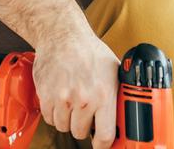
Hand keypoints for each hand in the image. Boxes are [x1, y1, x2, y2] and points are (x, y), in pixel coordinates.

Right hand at [33, 24, 119, 148]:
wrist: (62, 36)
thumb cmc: (89, 51)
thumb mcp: (114, 70)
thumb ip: (119, 93)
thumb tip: (127, 111)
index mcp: (103, 95)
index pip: (104, 135)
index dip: (103, 145)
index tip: (102, 145)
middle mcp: (83, 99)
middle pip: (80, 133)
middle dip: (84, 126)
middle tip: (85, 114)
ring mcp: (62, 99)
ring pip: (63, 126)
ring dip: (68, 119)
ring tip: (73, 103)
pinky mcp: (46, 96)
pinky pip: (49, 118)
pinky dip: (54, 113)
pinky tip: (61, 99)